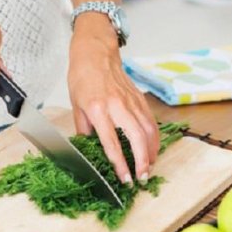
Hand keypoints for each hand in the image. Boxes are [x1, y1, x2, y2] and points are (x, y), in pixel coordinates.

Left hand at [68, 15, 158, 183]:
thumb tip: (88, 151)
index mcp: (98, 109)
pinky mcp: (139, 98)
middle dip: (142, 161)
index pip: (111, 142)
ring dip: (151, 152)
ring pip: (148, 130)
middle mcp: (117, 106)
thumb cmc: (82, 77)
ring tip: (149, 168)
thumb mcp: (76, 106)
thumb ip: (84, 130)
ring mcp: (131, 101)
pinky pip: (151, 121)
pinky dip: (154, 138)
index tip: (124, 179)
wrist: (96, 52)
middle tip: (142, 178)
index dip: (120, 164)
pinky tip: (153, 149)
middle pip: (136, 138)